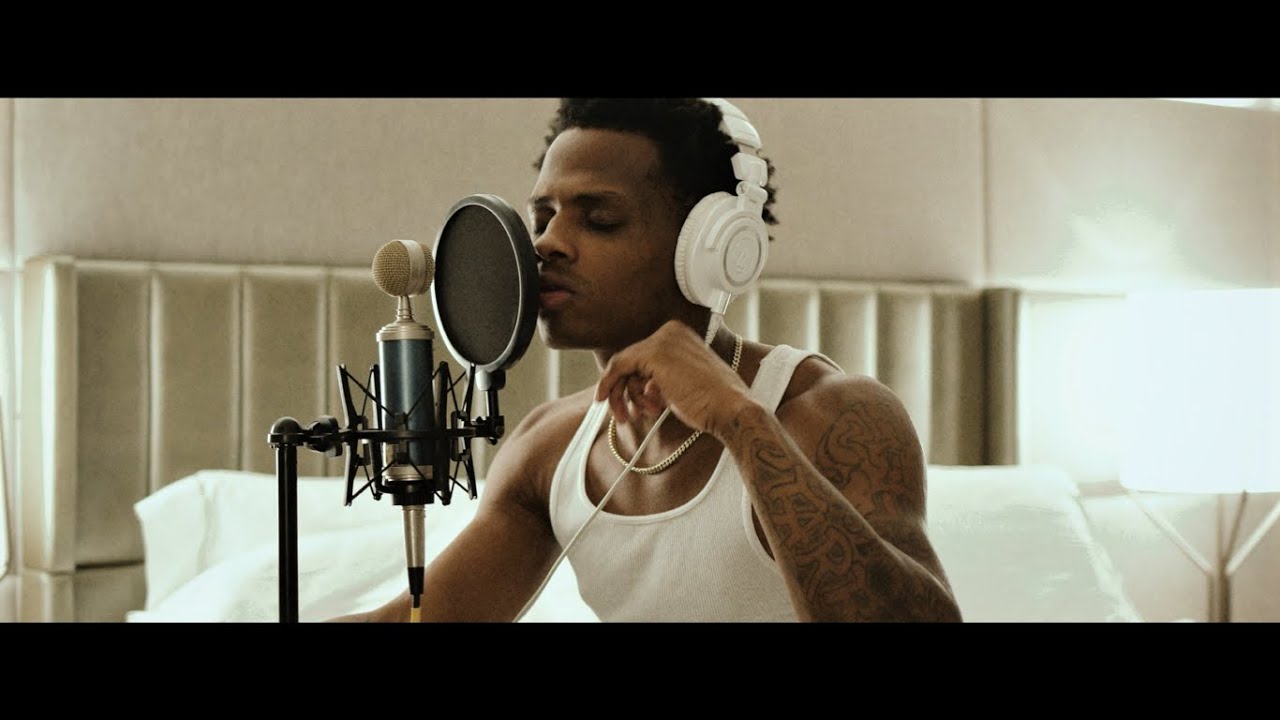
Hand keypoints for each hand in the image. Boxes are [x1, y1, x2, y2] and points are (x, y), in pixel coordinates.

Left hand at [595, 320, 751, 438]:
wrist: (729, 409)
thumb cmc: (711, 403)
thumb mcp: (681, 383)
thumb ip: (659, 378)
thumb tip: (637, 387)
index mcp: (680, 335)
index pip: (643, 357)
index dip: (633, 383)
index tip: (626, 404)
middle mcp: (671, 331)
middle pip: (631, 360)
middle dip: (625, 390)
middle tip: (624, 415)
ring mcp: (663, 340)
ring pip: (624, 366)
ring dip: (627, 396)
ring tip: (645, 413)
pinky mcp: (655, 353)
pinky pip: (619, 366)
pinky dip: (609, 385)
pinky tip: (614, 404)